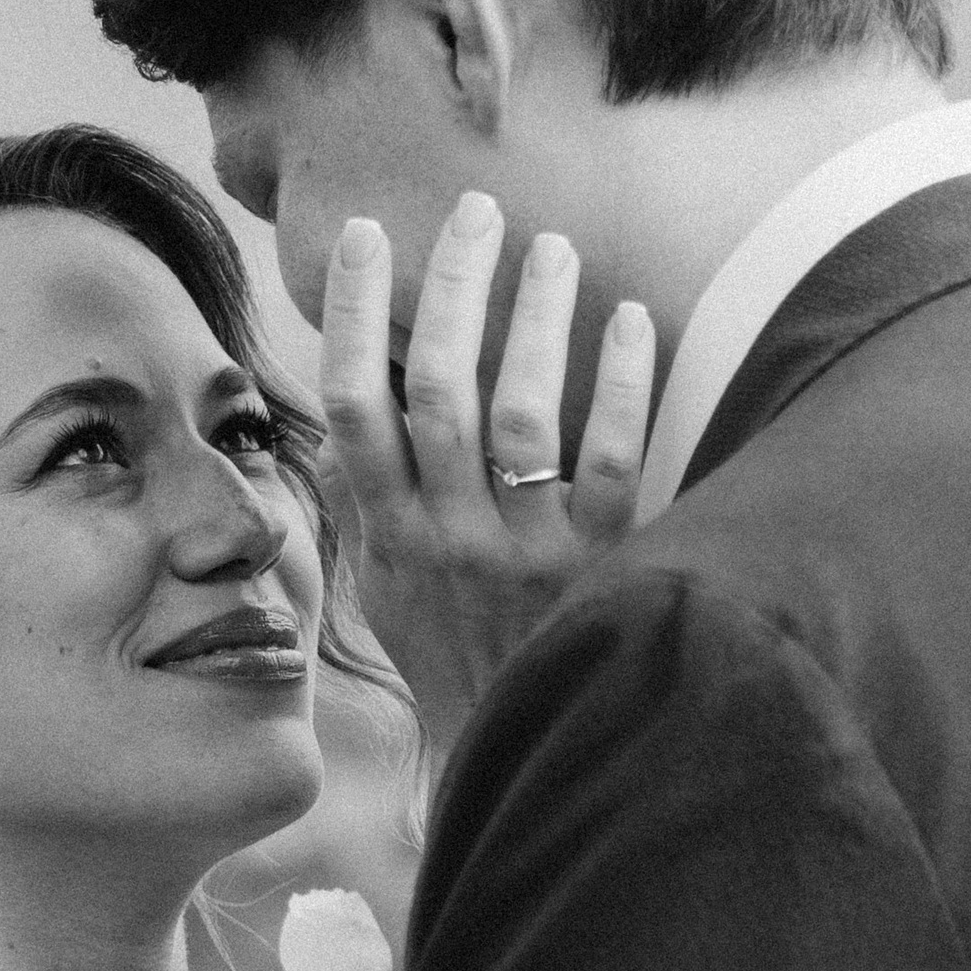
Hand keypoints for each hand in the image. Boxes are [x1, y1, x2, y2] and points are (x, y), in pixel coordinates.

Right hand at [318, 192, 656, 768]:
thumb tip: (340, 417)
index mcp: (390, 534)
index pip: (350, 404)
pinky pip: (607, 459)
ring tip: (551, 248)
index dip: (351, 310)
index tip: (364, 234)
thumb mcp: (386, 593)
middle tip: (478, 211)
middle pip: (435, 387)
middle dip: (451, 285)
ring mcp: (524, 552)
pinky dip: (618, 383)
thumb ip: (365, 506)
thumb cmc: (459, 664)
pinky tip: (630, 321)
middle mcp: (448, 537)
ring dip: (533, 317)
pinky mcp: (601, 563)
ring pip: (516, 412)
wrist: (532, 759)